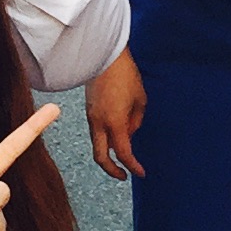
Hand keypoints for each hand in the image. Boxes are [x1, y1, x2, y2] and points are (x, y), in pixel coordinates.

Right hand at [85, 49, 146, 181]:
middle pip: (100, 157)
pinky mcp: (89, 110)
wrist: (103, 54)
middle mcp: (99, 123)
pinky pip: (95, 132)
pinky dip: (105, 139)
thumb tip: (130, 132)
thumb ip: (136, 121)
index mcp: (114, 122)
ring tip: (124, 153)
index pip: (123, 153)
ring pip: (96, 144)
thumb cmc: (125, 74)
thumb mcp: (140, 99)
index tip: (141, 173)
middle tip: (124, 175)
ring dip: (108, 153)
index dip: (133, 166)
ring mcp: (91, 117)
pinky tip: (116, 135)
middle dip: (112, 170)